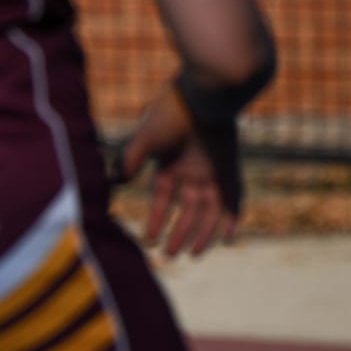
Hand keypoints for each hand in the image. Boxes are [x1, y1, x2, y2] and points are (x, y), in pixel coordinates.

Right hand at [117, 82, 242, 257]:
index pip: (161, 201)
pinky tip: (228, 238)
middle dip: (178, 234)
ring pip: (209, 212)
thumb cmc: (170, 113)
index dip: (154, 221)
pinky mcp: (231, 170)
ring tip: (194, 254)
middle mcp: (191, 173)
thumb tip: (116, 183)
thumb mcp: (145, 139)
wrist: (204, 94)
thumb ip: (130, 160)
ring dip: (202, 234)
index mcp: (169, 166)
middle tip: (171, 256)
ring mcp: (212, 173)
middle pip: (186, 212)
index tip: (148, 240)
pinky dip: (232, 219)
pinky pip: (234, 201)